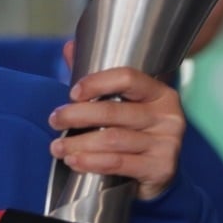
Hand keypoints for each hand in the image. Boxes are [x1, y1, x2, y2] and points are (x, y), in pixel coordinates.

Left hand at [48, 43, 184, 199]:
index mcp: (159, 93)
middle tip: (54, 120)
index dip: (96, 83)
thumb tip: (69, 47)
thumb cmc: (132, 133)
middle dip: (76, 115)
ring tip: (57, 147)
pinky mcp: (161, 168)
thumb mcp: (118, 105)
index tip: (72, 93)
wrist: (155, 175)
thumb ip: (95, 80)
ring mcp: (167, 143)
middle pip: (113, 111)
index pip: (127, 77)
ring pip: (112, 139)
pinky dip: (91, 162)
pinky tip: (74, 161)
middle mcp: (168, 116)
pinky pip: (119, 163)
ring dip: (78, 143)